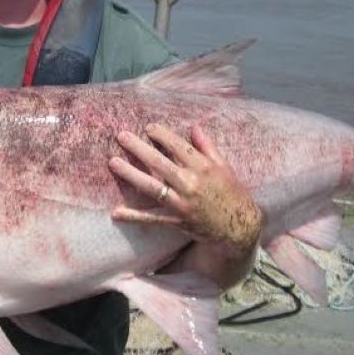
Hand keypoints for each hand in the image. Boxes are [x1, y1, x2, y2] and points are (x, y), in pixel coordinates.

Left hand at [108, 123, 261, 258]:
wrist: (240, 227)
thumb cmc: (233, 194)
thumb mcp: (224, 167)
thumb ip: (207, 147)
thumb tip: (194, 127)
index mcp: (204, 167)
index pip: (178, 146)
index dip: (161, 135)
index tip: (148, 127)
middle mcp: (191, 183)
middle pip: (160, 162)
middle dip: (139, 148)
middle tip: (121, 136)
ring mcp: (183, 203)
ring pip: (152, 186)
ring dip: (131, 174)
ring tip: (113, 162)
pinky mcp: (178, 221)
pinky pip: (152, 219)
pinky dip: (134, 216)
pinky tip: (117, 212)